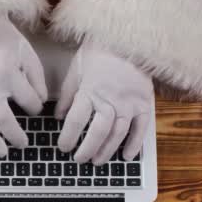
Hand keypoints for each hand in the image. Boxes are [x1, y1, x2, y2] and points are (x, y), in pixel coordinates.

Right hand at [0, 16, 46, 156]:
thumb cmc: (1, 39)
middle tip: (23, 144)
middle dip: (16, 135)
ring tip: (2, 153)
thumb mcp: (26, 52)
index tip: (35, 108)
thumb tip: (41, 100)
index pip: (29, 102)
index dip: (36, 108)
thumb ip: (36, 77)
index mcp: (9, 76)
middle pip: (4, 119)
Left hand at [56, 42, 153, 164]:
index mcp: (89, 92)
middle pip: (97, 132)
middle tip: (79, 160)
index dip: (67, 138)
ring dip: (107, 150)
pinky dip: (134, 144)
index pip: (75, 121)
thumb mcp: (76, 71)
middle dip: (87, 150)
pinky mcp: (143, 104)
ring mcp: (128, 104)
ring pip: (117, 134)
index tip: (63, 147)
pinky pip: (140, 129)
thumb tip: (58, 117)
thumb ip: (67, 96)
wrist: (127, 40)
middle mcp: (109, 101)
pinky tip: (126, 156)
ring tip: (97, 162)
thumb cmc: (99, 53)